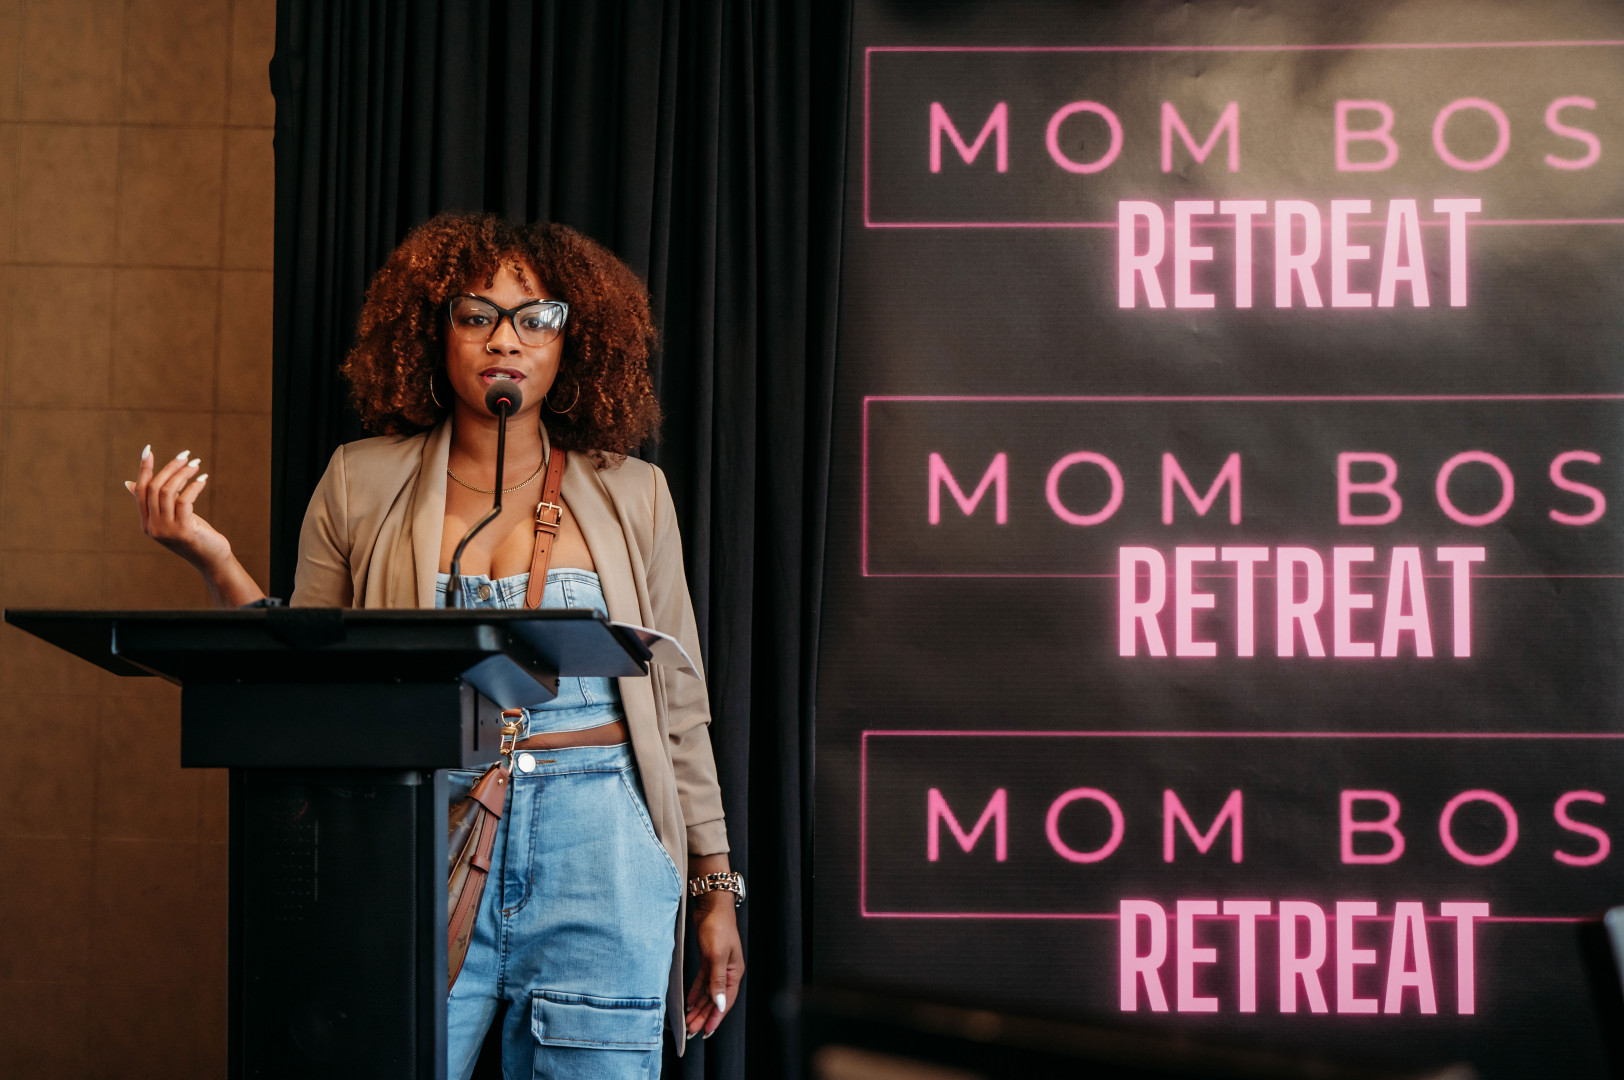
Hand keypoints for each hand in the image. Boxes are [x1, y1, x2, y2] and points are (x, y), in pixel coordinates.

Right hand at [126, 445, 229, 570]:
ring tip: (195, 464)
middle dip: (169, 468)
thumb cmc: (193, 535)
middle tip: (186, 455)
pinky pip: (184, 500)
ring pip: (167, 491)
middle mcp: (152, 527)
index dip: (143, 469)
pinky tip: (203, 479)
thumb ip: (154, 503)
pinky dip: (194, 486)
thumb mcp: (171, 517)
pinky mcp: (183, 530)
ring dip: (183, 474)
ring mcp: (166, 530)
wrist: (212, 559)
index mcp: (146, 523)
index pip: (140, 491)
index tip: (148, 450)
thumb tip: (129, 483)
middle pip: (154, 488)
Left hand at [683, 892, 743, 1039]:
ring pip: (708, 993)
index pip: (725, 1002)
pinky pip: (702, 982)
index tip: (705, 1032)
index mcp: (734, 973)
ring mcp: (717, 966)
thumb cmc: (718, 927)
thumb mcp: (717, 956)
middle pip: (715, 1000)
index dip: (715, 1018)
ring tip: (689, 1022)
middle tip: (692, 1031)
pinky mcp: (708, 960)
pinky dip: (696, 993)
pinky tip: (689, 1003)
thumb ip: (717, 981)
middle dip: (704, 1016)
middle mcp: (727, 972)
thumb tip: (719, 1003)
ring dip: (699, 1007)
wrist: (711, 906)